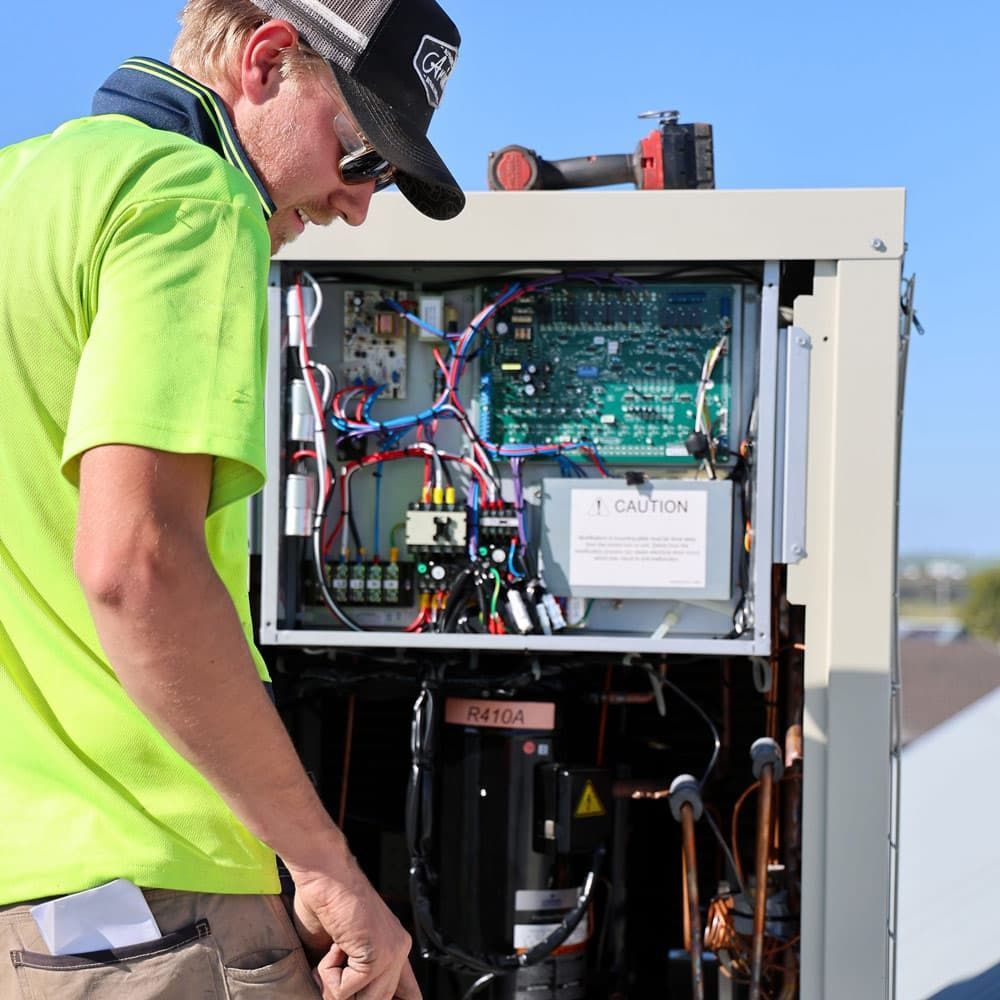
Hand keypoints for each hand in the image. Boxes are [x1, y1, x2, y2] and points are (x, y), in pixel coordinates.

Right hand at [290, 856, 420, 999]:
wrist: (324, 873)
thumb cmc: (325, 901)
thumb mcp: (341, 948)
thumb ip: (351, 974)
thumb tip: (342, 998)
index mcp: (395, 946)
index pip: (409, 993)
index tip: (371, 997)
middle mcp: (399, 950)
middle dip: (346, 994)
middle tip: (330, 971)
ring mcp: (391, 953)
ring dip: (335, 986)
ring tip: (332, 954)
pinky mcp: (376, 956)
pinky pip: (345, 991)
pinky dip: (329, 974)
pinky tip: (334, 943)